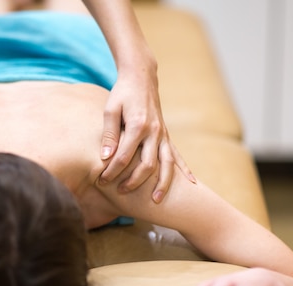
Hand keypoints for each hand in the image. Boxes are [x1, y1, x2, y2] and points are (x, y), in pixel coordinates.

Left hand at [99, 74, 194, 202]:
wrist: (142, 78)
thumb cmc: (122, 94)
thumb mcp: (110, 110)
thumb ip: (109, 134)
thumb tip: (105, 157)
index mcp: (138, 125)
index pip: (123, 156)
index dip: (112, 170)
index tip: (101, 180)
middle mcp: (154, 131)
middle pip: (147, 164)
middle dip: (134, 181)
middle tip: (120, 192)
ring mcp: (162, 134)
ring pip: (167, 163)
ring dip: (163, 183)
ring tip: (157, 200)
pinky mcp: (166, 135)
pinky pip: (177, 155)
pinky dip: (184, 170)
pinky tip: (191, 184)